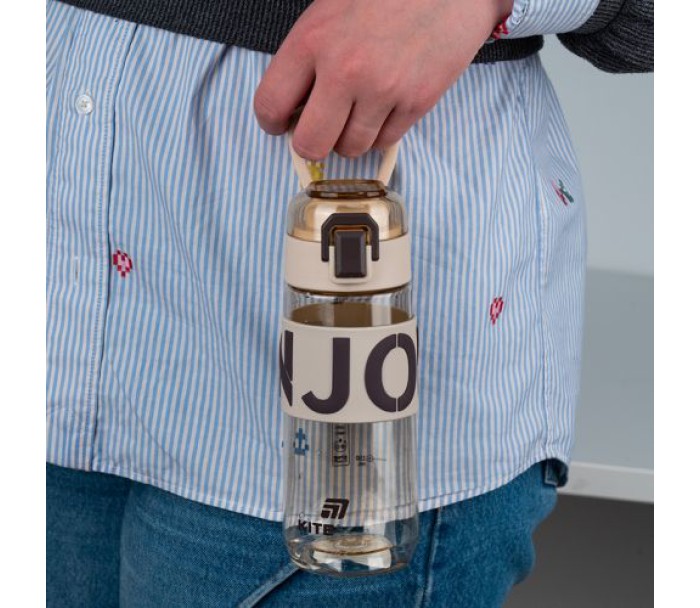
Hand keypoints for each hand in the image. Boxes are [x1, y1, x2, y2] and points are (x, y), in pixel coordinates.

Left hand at [254, 0, 512, 159]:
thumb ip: (308, 55)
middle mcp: (344, 70)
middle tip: (321, 130)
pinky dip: (381, 131)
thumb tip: (296, 104)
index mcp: (312, 40)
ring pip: (351, 149)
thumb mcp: (330, 9)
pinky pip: (385, 142)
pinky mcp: (417, 102)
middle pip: (311, 145)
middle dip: (312, 144)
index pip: (270, 105)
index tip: (282, 123)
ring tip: (359, 111)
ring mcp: (383, 90)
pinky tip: (386, 105)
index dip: (271, 123)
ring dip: (350, 138)